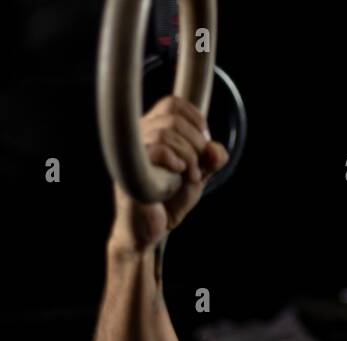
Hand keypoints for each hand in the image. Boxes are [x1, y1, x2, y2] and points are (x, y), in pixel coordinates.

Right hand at [109, 95, 228, 252]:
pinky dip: (175, 160)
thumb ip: (212, 159)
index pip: (173, 103)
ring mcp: (132, 151)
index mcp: (153, 131)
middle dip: (197, 141)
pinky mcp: (130, 169)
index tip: (204, 147)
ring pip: (166, 132)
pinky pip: (156, 148)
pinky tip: (178, 175)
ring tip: (189, 176)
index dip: (196, 120)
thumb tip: (216, 150)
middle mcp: (138, 136)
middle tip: (199, 167)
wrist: (149, 231)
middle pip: (173, 115)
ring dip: (189, 155)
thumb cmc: (169, 201)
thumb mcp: (199, 176)